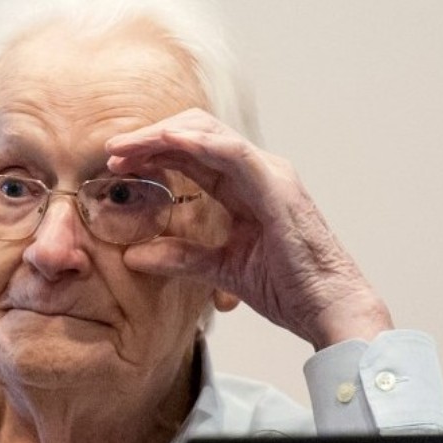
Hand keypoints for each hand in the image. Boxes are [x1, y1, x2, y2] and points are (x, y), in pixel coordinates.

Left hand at [106, 108, 391, 349]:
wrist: (331, 309)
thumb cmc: (288, 288)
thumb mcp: (220, 269)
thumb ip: (179, 258)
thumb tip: (134, 256)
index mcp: (244, 187)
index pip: (192, 154)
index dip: (152, 152)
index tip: (116, 164)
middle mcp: (257, 171)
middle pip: (196, 134)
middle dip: (150, 138)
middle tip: (112, 153)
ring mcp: (269, 175)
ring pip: (209, 134)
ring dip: (162, 137)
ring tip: (124, 149)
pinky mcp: (276, 187)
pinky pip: (233, 153)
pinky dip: (198, 143)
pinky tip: (167, 142)